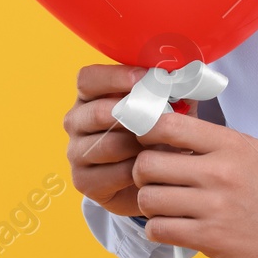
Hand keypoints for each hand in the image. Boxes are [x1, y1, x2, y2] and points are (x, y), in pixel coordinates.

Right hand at [64, 64, 199, 216]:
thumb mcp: (164, 109)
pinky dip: (136, 171)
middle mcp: (76, 122)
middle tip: (159, 117)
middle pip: (97, 112)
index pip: (88, 79)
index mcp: (89, 96)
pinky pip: (112, 173)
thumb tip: (181, 79)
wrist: (149, 180)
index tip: (143, 78)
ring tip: (160, 144)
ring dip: (138, 145)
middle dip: (132, 114)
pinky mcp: (83, 181)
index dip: (113, 77)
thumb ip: (170, 91)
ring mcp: (75, 152)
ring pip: (107, 145)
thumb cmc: (155, 135)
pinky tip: (151, 168)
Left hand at [133, 110, 257, 257]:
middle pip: (148, 164)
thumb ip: (213, 138)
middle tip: (152, 178)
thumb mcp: (252, 149)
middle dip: (142, 172)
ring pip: (148, 199)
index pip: (169, 126)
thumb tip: (171, 128)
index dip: (145, 131)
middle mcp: (219, 172)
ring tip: (164, 204)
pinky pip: (158, 229)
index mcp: (229, 144)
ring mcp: (212, 206)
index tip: (144, 139)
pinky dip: (157, 229)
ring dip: (149, 203)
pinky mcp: (207, 237)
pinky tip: (171, 225)